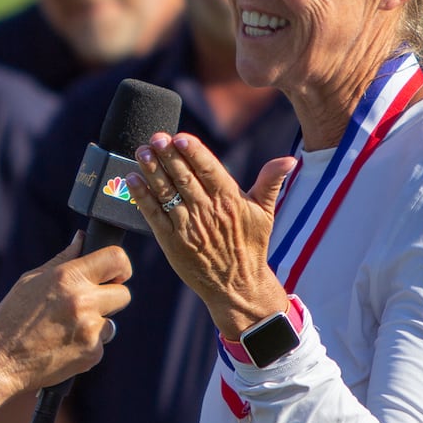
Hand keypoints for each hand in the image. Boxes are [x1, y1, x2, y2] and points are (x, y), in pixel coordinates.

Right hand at [0, 233, 131, 393]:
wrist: (1, 362)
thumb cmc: (11, 318)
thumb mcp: (31, 281)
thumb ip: (62, 260)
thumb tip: (81, 239)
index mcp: (67, 276)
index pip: (116, 258)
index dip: (121, 266)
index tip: (116, 275)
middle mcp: (83, 300)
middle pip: (124, 294)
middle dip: (110, 299)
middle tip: (88, 306)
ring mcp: (90, 328)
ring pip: (112, 323)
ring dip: (96, 326)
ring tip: (66, 330)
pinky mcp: (92, 353)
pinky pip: (100, 344)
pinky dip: (86, 346)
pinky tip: (63, 347)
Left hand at [128, 132, 296, 336]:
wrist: (237, 285)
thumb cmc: (251, 245)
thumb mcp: (265, 213)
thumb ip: (271, 182)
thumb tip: (289, 159)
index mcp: (230, 200)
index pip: (209, 170)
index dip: (194, 153)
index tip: (180, 137)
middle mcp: (208, 212)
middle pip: (184, 177)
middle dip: (168, 156)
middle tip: (155, 138)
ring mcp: (188, 227)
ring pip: (166, 193)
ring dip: (152, 171)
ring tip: (141, 152)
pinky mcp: (172, 242)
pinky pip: (154, 215)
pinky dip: (142, 196)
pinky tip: (132, 179)